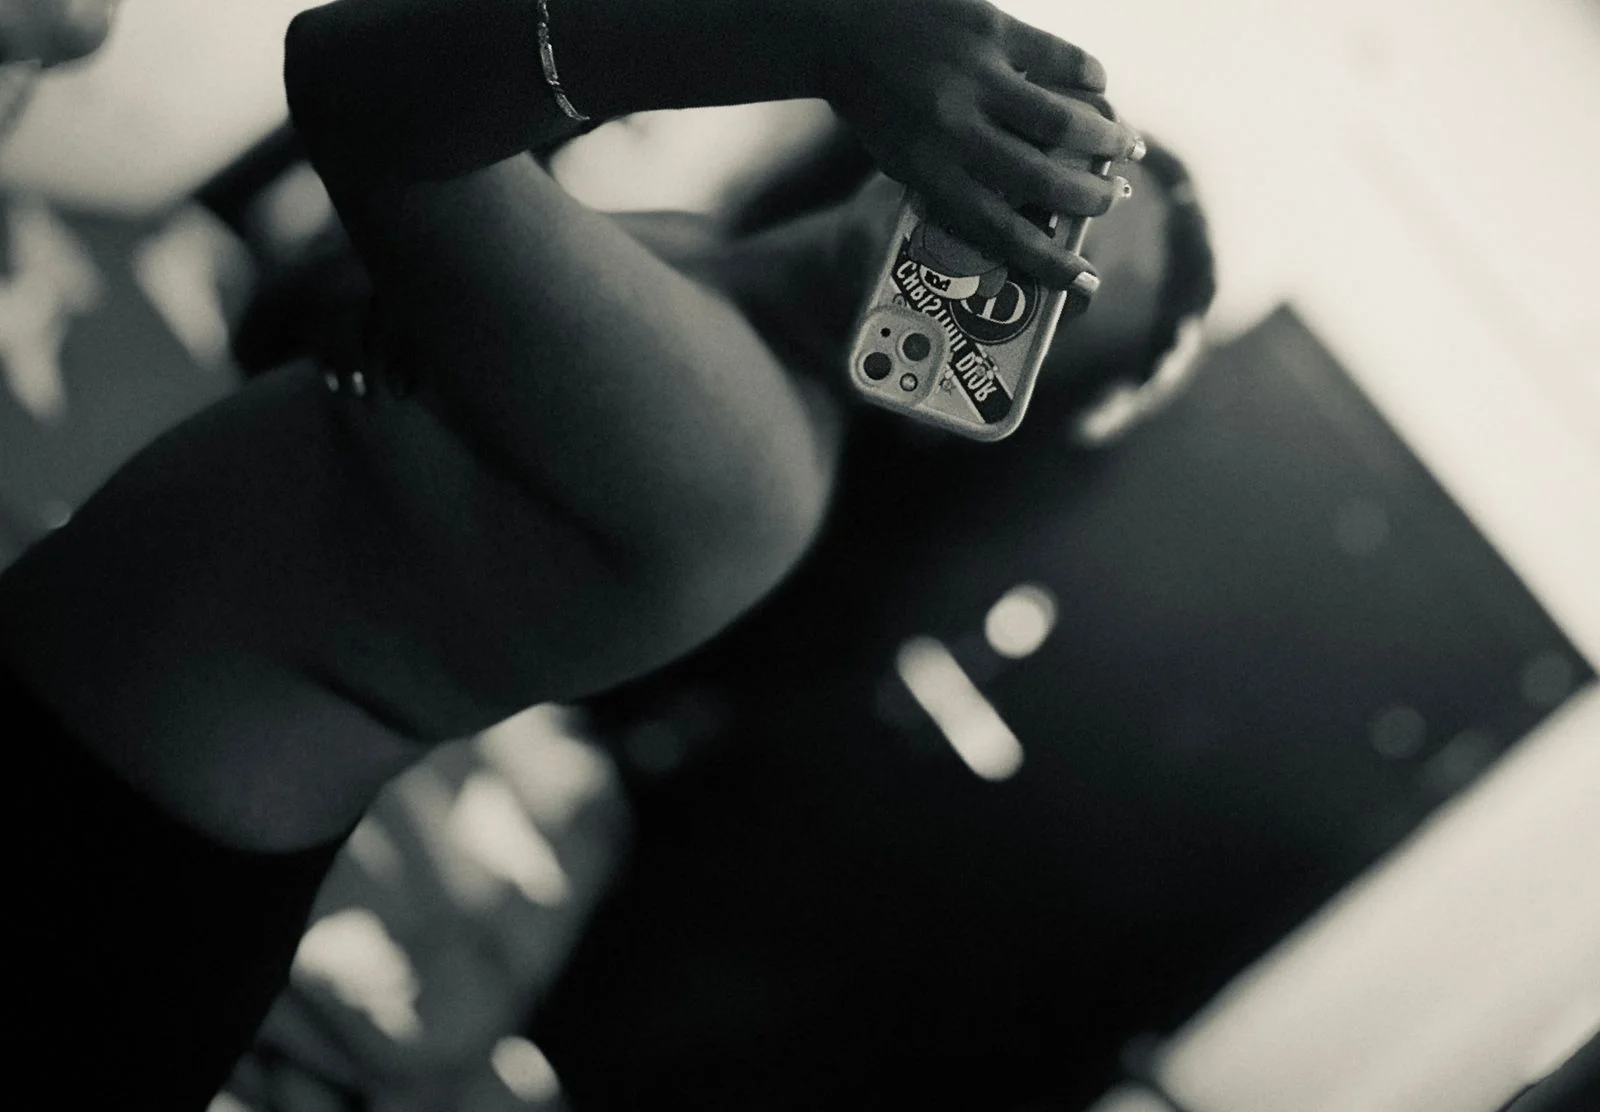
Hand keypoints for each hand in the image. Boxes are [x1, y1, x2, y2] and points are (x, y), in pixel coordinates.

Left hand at [816, 0, 1141, 288]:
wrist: (842, 28)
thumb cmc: (878, 105)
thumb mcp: (904, 160)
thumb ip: (955, 184)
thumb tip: (1022, 216)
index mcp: (929, 172)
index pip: (999, 231)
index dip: (1046, 261)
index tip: (1083, 280)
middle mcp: (954, 130)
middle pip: (1042, 179)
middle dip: (1089, 197)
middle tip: (1110, 200)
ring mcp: (975, 77)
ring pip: (1062, 120)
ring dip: (1105, 138)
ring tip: (1126, 147)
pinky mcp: (990, 29)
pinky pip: (1057, 58)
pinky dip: (1088, 76)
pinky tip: (1099, 90)